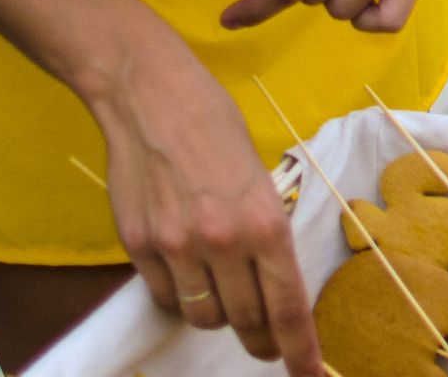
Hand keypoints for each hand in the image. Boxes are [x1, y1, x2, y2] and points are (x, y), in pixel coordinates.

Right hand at [88, 40, 321, 375]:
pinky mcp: (139, 245)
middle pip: (246, 320)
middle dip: (260, 338)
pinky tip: (187, 275)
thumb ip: (265, 228)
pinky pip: (165, 298)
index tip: (308, 372)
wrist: (151, 98)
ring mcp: (176, 247)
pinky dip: (180, 297)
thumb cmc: (216, 126)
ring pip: (204, 315)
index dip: (299, 347)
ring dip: (219, 314)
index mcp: (265, 221)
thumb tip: (271, 274)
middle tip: (266, 342)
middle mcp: (223, 241)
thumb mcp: (261, 176)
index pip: (286, 305)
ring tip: (225, 292)